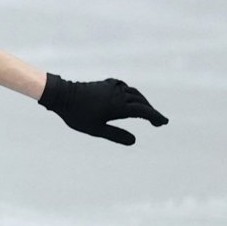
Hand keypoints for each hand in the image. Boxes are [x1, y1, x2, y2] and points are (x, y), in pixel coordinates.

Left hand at [39, 73, 167, 145]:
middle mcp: (118, 94)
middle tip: (158, 121)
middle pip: (141, 102)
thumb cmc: (77, 115)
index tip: (164, 122)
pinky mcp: (106, 84)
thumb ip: (116, 135)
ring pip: (134, 93)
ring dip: (142, 102)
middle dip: (151, 111)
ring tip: (146, 112)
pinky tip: (130, 97)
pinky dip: (132, 94)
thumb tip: (134, 141)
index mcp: (118, 106)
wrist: (62, 95)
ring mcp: (112, 87)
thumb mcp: (96, 129)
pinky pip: (124, 88)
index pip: (143, 111)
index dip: (155, 116)